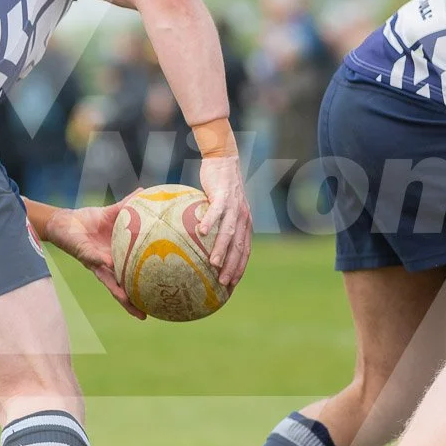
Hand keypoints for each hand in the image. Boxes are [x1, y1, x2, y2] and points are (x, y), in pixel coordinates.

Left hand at [41, 200, 145, 319]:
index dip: (143, 285)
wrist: (65, 220)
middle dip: (131, 301)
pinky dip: (102, 262)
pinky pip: (95, 259)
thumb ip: (128, 205)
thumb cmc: (88, 220)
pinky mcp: (85, 255)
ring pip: (109, 282)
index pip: (133, 274)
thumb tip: (144, 191)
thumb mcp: (112, 212)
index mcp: (118, 256)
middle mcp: (108, 265)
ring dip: (118, 292)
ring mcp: (97, 263)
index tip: (156, 298)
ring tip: (129, 301)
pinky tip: (110, 264)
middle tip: (145, 314)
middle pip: (122, 286)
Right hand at [196, 154, 252, 287]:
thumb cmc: (220, 187)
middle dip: (233, 266)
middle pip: (239, 246)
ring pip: (229, 232)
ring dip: (222, 249)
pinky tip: (201, 233)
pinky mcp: (223, 195)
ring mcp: (233, 206)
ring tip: (213, 264)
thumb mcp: (222, 209)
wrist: (224, 160)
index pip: (245, 251)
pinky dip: (210, 222)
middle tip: (223, 283)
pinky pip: (216, 210)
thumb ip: (216, 226)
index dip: (240, 269)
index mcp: (244, 223)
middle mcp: (242, 217)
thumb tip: (200, 244)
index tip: (231, 285)